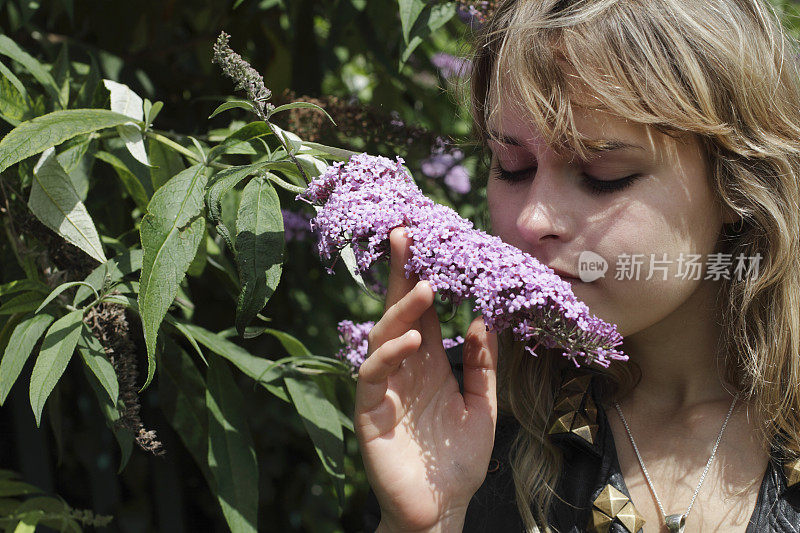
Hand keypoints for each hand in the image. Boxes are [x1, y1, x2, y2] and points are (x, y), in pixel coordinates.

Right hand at [355, 227, 499, 531]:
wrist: (442, 508)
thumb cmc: (459, 459)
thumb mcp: (482, 406)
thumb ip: (483, 365)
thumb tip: (481, 318)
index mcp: (429, 362)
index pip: (421, 310)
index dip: (419, 274)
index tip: (422, 237)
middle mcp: (403, 367)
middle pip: (396, 310)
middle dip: (398, 273)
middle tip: (405, 234)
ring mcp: (384, 387)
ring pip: (384, 336)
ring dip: (402, 310)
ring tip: (423, 286)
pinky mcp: (370, 410)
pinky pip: (374, 374)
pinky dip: (390, 353)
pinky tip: (413, 339)